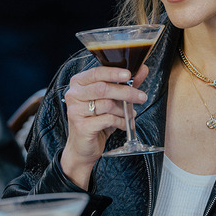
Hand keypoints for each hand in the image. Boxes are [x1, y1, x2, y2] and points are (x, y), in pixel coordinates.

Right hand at [60, 64, 149, 188]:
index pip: (96, 72)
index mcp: (78, 83)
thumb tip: (142, 69)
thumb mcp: (110, 99)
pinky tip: (123, 124)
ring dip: (124, 110)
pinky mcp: (82, 126)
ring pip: (107, 104)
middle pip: (103, 88)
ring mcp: (75, 111)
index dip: (113, 73)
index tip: (129, 74)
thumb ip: (125, 83)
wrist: (82, 146)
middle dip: (126, 92)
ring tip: (130, 114)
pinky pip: (108, 120)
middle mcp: (73, 94)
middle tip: (141, 97)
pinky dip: (120, 122)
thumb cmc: (96, 120)